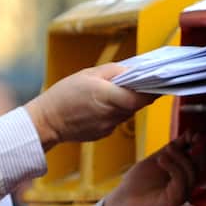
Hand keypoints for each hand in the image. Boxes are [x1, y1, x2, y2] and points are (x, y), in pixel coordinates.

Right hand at [24, 63, 154, 149]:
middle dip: (138, 94)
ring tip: (114, 92)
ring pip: (127, 113)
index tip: (160, 82)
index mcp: (109, 97)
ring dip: (125, 103)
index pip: (141, 97)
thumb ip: (113, 71)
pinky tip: (101, 106)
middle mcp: (112, 115)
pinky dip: (114, 112)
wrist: (46, 122)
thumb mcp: (88, 74)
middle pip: (136, 105)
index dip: (153, 90)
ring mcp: (108, 127)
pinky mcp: (103, 134)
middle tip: (139, 82)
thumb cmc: (64, 95)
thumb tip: (131, 72)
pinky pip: (116, 120)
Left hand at [100, 133, 203, 205]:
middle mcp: (183, 186)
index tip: (193, 133)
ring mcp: (179, 195)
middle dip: (194, 151)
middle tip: (183, 140)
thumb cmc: (136, 186)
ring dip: (181, 158)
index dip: (197, 145)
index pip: (195, 159)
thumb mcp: (156, 160)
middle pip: (197, 166)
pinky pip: (181, 183)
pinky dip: (174, 168)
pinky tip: (162, 161)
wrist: (122, 204)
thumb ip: (171, 149)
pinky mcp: (173, 202)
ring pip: (191, 174)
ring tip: (166, 151)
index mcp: (180, 176)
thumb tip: (187, 135)